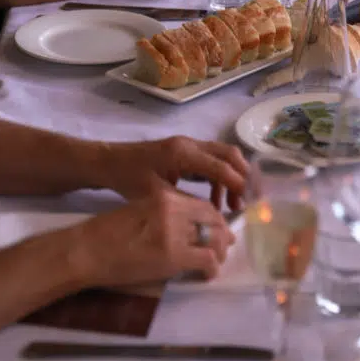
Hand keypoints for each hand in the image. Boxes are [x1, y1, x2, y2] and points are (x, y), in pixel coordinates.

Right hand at [73, 186, 234, 287]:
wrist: (86, 249)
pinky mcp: (172, 256)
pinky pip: (206, 259)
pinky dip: (212, 268)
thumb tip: (186, 227)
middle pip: (212, 219)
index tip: (219, 228)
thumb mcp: (140, 211)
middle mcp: (173, 209)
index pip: (201, 204)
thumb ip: (164, 214)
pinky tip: (207, 275)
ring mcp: (174, 232)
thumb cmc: (107, 233)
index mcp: (164, 197)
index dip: (214, 218)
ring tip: (217, 262)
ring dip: (219, 252)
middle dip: (222, 233)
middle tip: (225, 246)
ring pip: (213, 238)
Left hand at [103, 136, 248, 210]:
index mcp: (183, 152)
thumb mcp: (156, 195)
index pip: (220, 165)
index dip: (237, 183)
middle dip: (243, 176)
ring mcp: (188, 146)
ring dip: (232, 178)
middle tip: (250, 201)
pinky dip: (219, 178)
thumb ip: (185, 202)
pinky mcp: (185, 152)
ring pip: (222, 156)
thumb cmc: (128, 177)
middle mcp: (190, 144)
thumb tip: (211, 216)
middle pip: (228, 154)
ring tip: (233, 206)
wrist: (109, 162)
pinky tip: (215, 201)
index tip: (249, 203)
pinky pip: (211, 161)